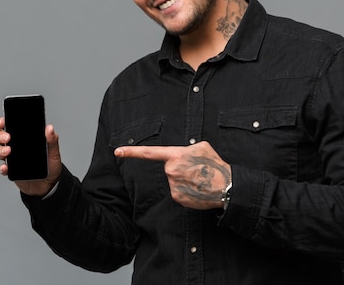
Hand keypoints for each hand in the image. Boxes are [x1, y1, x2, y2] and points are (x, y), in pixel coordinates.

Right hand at [0, 117, 61, 196]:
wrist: (50, 185)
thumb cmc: (50, 166)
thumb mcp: (54, 152)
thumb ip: (52, 140)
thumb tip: (50, 128)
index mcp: (24, 138)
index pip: (10, 126)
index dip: (3, 122)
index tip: (3, 121)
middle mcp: (15, 147)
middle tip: (7, 137)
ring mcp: (12, 159)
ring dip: (0, 150)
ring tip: (8, 151)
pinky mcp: (11, 171)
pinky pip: (3, 168)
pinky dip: (2, 167)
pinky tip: (6, 167)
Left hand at [114, 141, 230, 209]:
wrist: (226, 187)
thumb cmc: (215, 165)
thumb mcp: (202, 147)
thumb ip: (186, 148)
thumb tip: (180, 153)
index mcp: (175, 156)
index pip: (150, 153)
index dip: (132, 152)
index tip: (117, 151)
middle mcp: (171, 171)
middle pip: (169, 167)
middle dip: (179, 168)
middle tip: (196, 170)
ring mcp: (173, 185)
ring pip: (173, 180)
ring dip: (183, 179)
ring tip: (199, 179)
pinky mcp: (177, 198)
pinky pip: (177, 191)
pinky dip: (186, 190)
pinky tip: (197, 188)